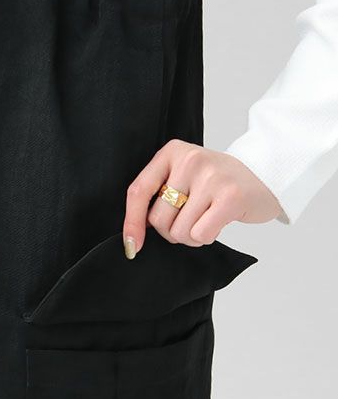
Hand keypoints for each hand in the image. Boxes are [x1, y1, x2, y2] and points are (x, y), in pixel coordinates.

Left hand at [122, 139, 282, 258]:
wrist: (267, 175)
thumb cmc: (218, 182)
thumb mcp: (183, 176)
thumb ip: (158, 195)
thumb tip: (132, 237)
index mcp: (172, 152)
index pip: (138, 191)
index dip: (132, 223)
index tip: (131, 246)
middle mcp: (190, 160)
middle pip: (158, 219)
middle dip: (170, 231)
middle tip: (190, 219)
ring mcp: (211, 177)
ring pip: (178, 231)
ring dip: (190, 236)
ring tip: (206, 219)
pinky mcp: (230, 196)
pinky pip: (200, 234)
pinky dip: (206, 237)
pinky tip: (218, 222)